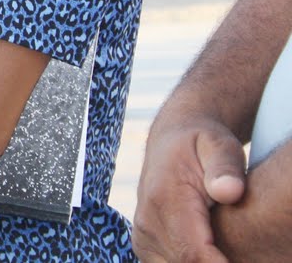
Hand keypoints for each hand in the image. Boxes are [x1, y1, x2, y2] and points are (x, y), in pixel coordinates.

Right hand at [133, 111, 246, 262]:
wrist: (172, 140)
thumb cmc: (202, 143)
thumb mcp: (220, 146)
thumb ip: (226, 168)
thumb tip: (230, 191)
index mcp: (164, 198)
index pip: (192, 254)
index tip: (246, 260)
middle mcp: (147, 220)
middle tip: (241, 250)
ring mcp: (143, 234)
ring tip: (225, 247)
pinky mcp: (144, 243)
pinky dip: (190, 262)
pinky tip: (210, 249)